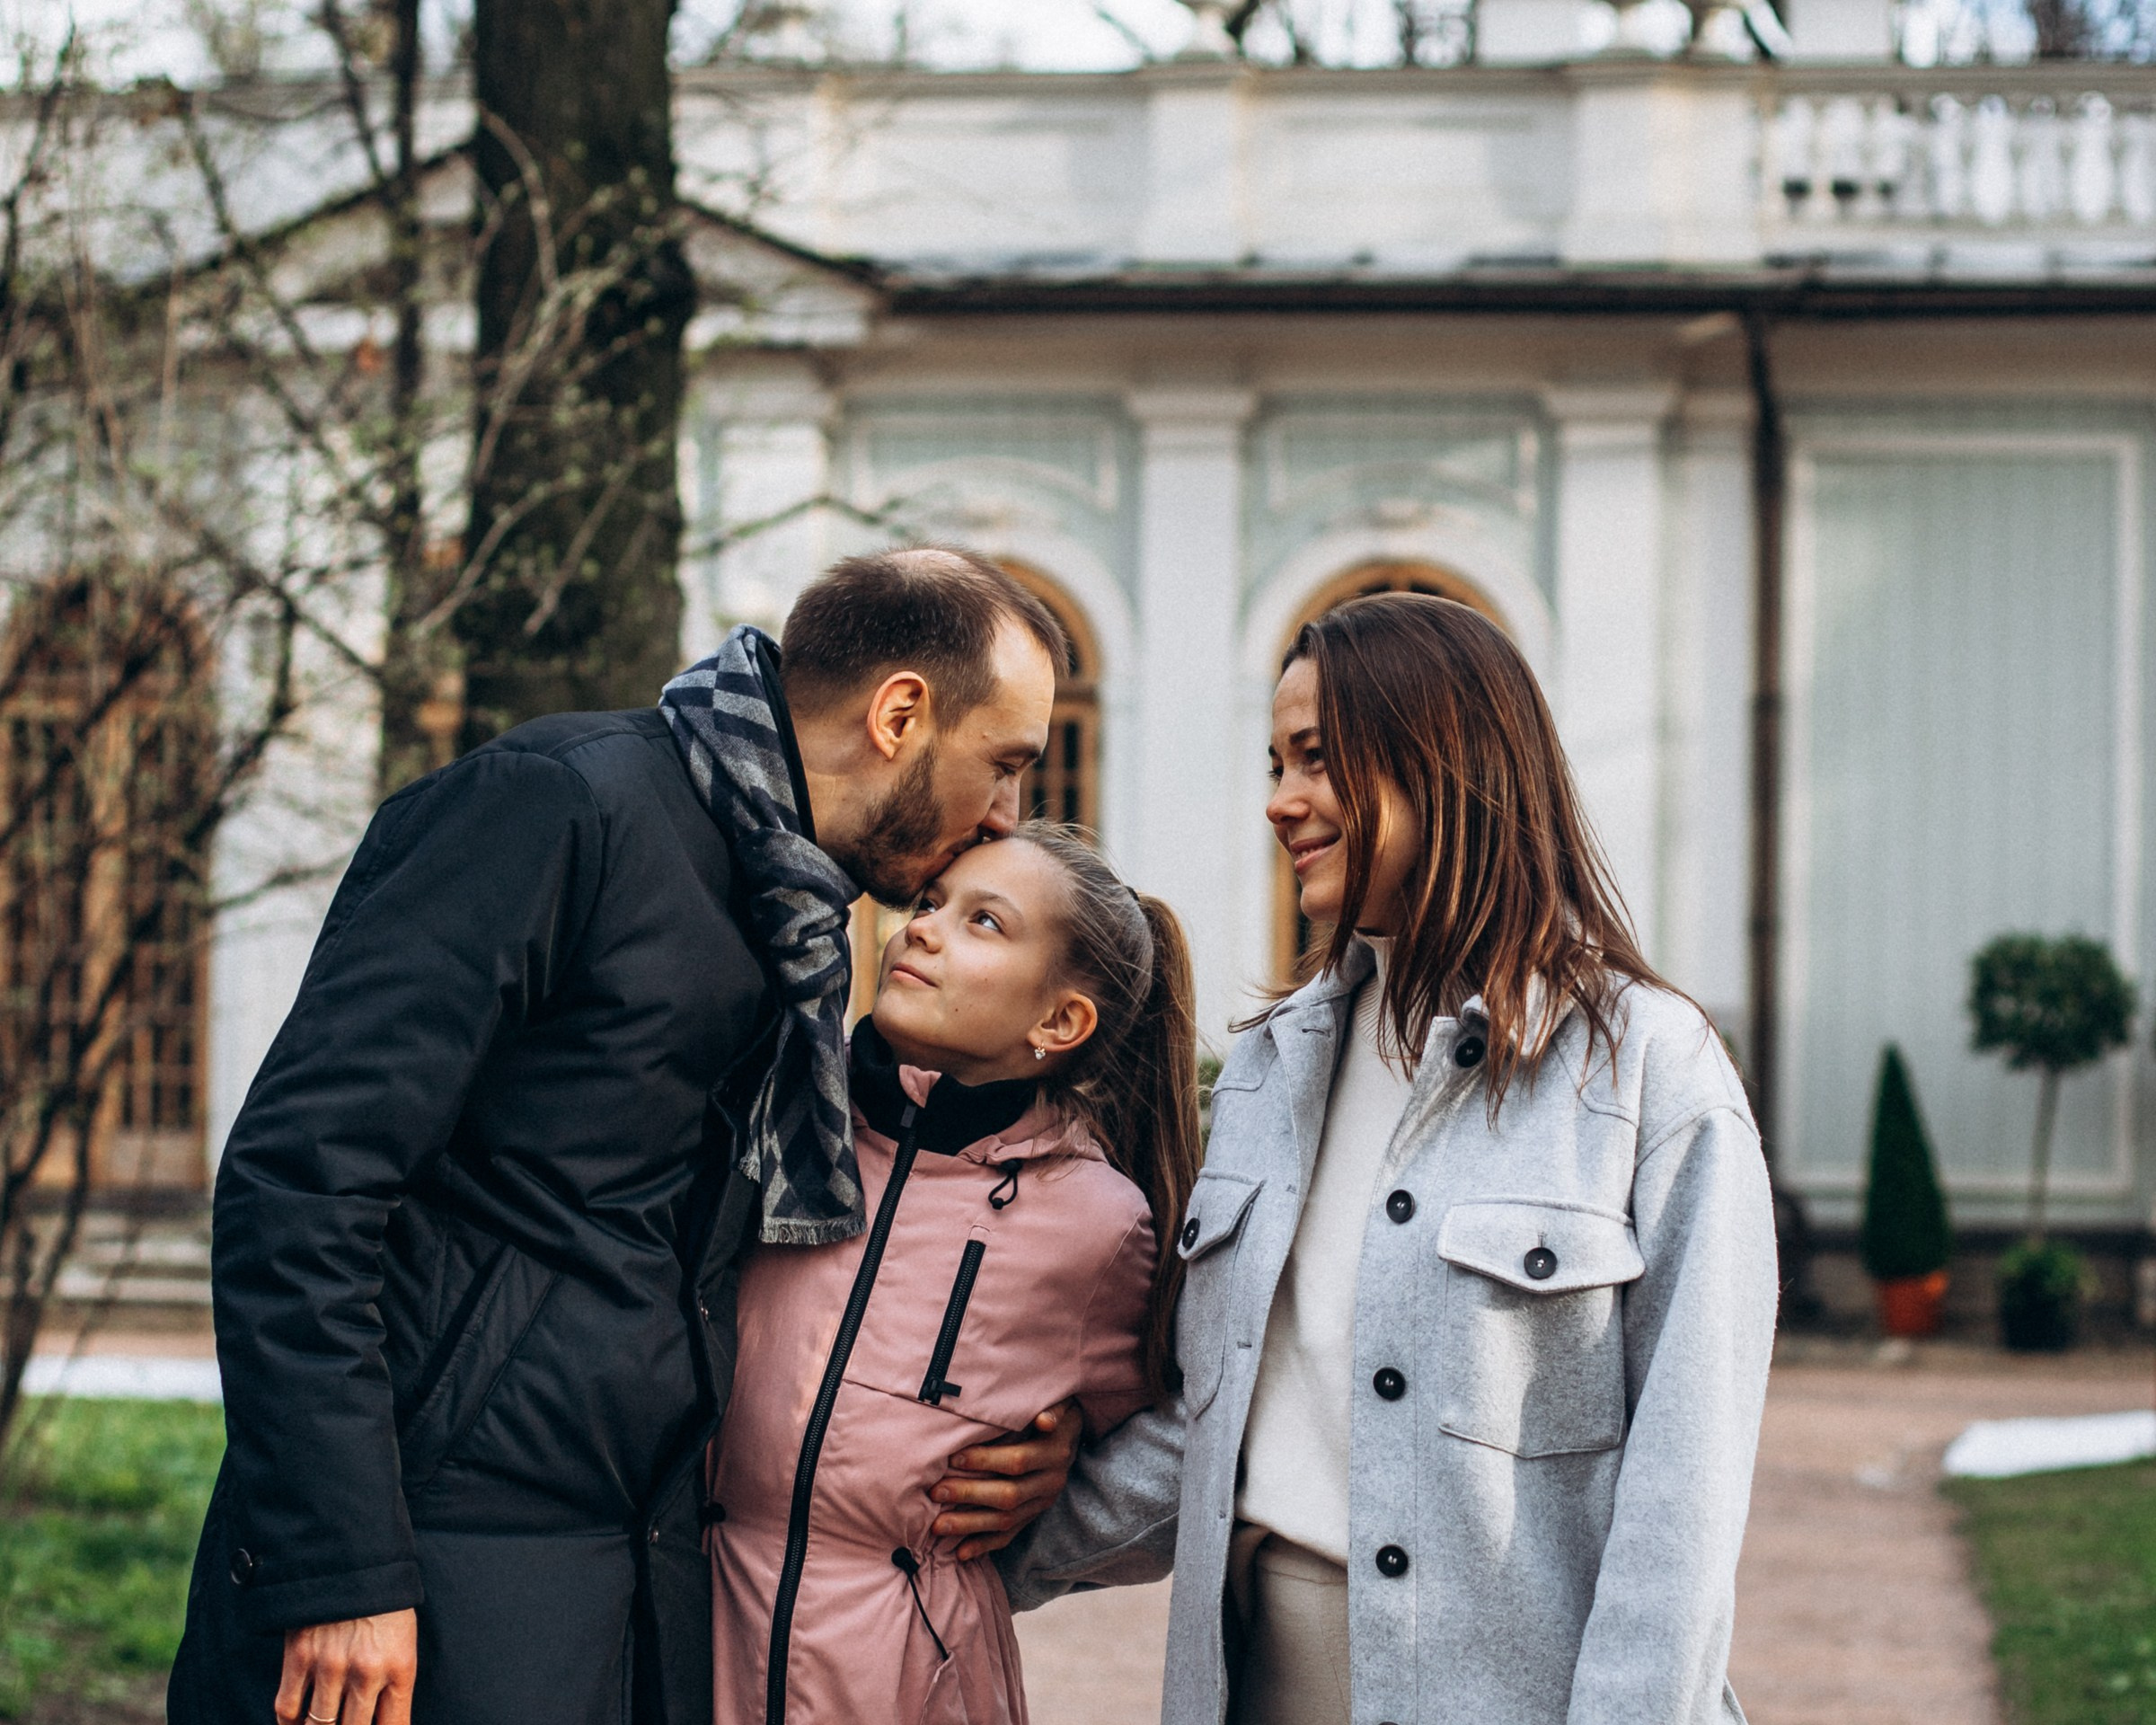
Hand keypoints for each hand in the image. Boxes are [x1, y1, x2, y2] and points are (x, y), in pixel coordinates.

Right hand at [276, 1609, 416, 1724]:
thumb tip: (382, 1723)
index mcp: (400, 1667)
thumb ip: (393, 1685)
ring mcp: (330, 1666)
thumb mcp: (403, 1643)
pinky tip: (297, 1723)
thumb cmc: (383, 1606)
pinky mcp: (299, 1656)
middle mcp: (366, 1672)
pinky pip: (287, 1709)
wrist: (353, 1560)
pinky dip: (290, 1723)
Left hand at [929, 1398, 1082, 1561]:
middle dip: (969, 1494)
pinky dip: (983, 1546)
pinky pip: (1009, 1537)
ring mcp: (1041, 1504)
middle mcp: (1050, 1483)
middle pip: (1008, 1495)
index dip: (986, 1460)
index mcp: (1055, 1453)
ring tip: (937, 1526)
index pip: (1017, 1461)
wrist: (1073, 1435)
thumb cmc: (1054, 1413)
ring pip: (1005, 1521)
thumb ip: (1052, 1410)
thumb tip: (1045, 1421)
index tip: (953, 1457)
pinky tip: (960, 1553)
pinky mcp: (1033, 1517)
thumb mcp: (1060, 1405)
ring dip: (969, 1525)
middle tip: (935, 1492)